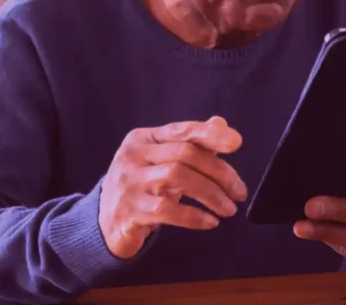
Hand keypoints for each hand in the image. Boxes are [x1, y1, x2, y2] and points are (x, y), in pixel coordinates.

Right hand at [98, 116, 247, 258]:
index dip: (210, 134)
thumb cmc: (141, 187)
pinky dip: (194, 216)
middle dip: (219, 172)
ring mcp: (128, 183)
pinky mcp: (128, 211)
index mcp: (143, 139)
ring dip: (211, 194)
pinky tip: (210, 222)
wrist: (105, 222)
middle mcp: (133, 156)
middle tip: (239, 192)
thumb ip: (191, 143)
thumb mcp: (162, 161)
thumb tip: (221, 123)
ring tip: (229, 209)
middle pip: (185, 154)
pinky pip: (167, 210)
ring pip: (177, 178)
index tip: (237, 143)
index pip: (181, 130)